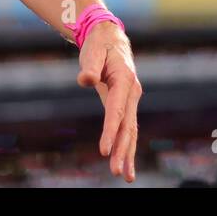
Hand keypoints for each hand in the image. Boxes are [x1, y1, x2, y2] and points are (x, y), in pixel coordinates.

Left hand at [76, 21, 141, 182]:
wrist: (110, 39)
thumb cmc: (99, 46)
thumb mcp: (92, 51)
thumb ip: (89, 65)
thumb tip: (84, 79)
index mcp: (125, 80)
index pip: (117, 110)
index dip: (110, 131)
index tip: (104, 151)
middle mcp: (132, 92)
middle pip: (128, 126)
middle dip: (122, 150)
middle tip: (115, 172)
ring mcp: (131, 99)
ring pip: (131, 130)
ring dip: (127, 153)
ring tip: (125, 176)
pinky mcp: (126, 105)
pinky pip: (128, 128)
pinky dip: (126, 146)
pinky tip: (124, 163)